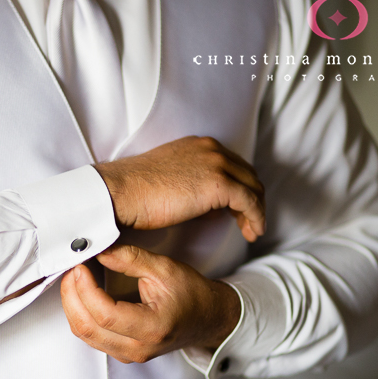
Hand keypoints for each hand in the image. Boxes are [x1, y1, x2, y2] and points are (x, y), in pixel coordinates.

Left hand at [60, 245, 240, 362]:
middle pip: (87, 328)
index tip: (79, 267)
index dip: (85, 289)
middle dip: (71, 296)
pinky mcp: (123, 352)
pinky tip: (82, 294)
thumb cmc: (192, 294)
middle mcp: (138, 348)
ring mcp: (129, 354)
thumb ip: (130, 259)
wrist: (209, 318)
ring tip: (74, 279)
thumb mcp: (165, 269)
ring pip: (85, 334)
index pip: (105, 313)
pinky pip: (92, 336)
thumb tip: (99, 250)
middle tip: (71, 270)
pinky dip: (81, 314)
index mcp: (152, 328)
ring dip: (73, 305)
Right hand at [94, 136, 265, 241]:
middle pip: (247, 174)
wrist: (121, 193)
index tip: (238, 208)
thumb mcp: (169, 177)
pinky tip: (251, 233)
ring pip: (253, 188)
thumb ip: (190, 181)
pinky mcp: (218, 184)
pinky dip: (255, 218)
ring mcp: (216, 164)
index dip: (241, 187)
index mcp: (198, 145)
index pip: (233, 164)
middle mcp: (211, 149)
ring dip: (256, 211)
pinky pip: (249, 202)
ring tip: (252, 231)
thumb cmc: (135, 191)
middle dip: (253, 199)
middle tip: (249, 222)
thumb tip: (204, 200)